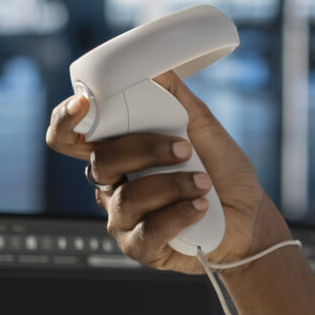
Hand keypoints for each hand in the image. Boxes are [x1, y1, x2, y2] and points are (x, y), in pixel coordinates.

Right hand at [44, 73, 287, 271]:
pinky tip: (200, 208)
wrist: (249, 218)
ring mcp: (123, 218)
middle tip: (185, 149)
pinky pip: (148, 230)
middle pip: (101, 162)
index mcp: (119, 151)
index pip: (70, 138)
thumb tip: (157, 67)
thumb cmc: (222, 173)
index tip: (84, 102)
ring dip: (172, 185)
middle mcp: (113, 184)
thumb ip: (175, 98)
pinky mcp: (139, 247)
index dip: (66, 120)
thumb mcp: (202, 127)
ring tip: (204, 184)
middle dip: (145, 150)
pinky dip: (179, 214)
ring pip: (128, 197)